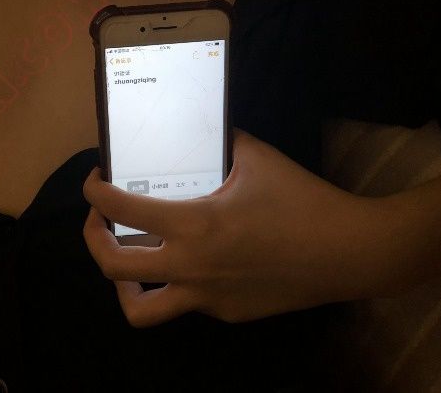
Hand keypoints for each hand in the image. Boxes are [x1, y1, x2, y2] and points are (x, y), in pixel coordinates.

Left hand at [83, 129, 414, 326]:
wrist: (349, 254)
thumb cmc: (302, 201)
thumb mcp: (256, 158)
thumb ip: (222, 142)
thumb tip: (205, 128)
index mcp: (193, 224)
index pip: (118, 208)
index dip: (93, 192)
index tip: (95, 181)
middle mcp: (189, 266)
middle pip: (111, 267)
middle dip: (92, 238)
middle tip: (99, 219)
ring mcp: (205, 297)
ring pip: (140, 308)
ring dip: (123, 283)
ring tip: (131, 258)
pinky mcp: (225, 313)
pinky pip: (186, 300)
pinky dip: (178, 279)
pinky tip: (199, 259)